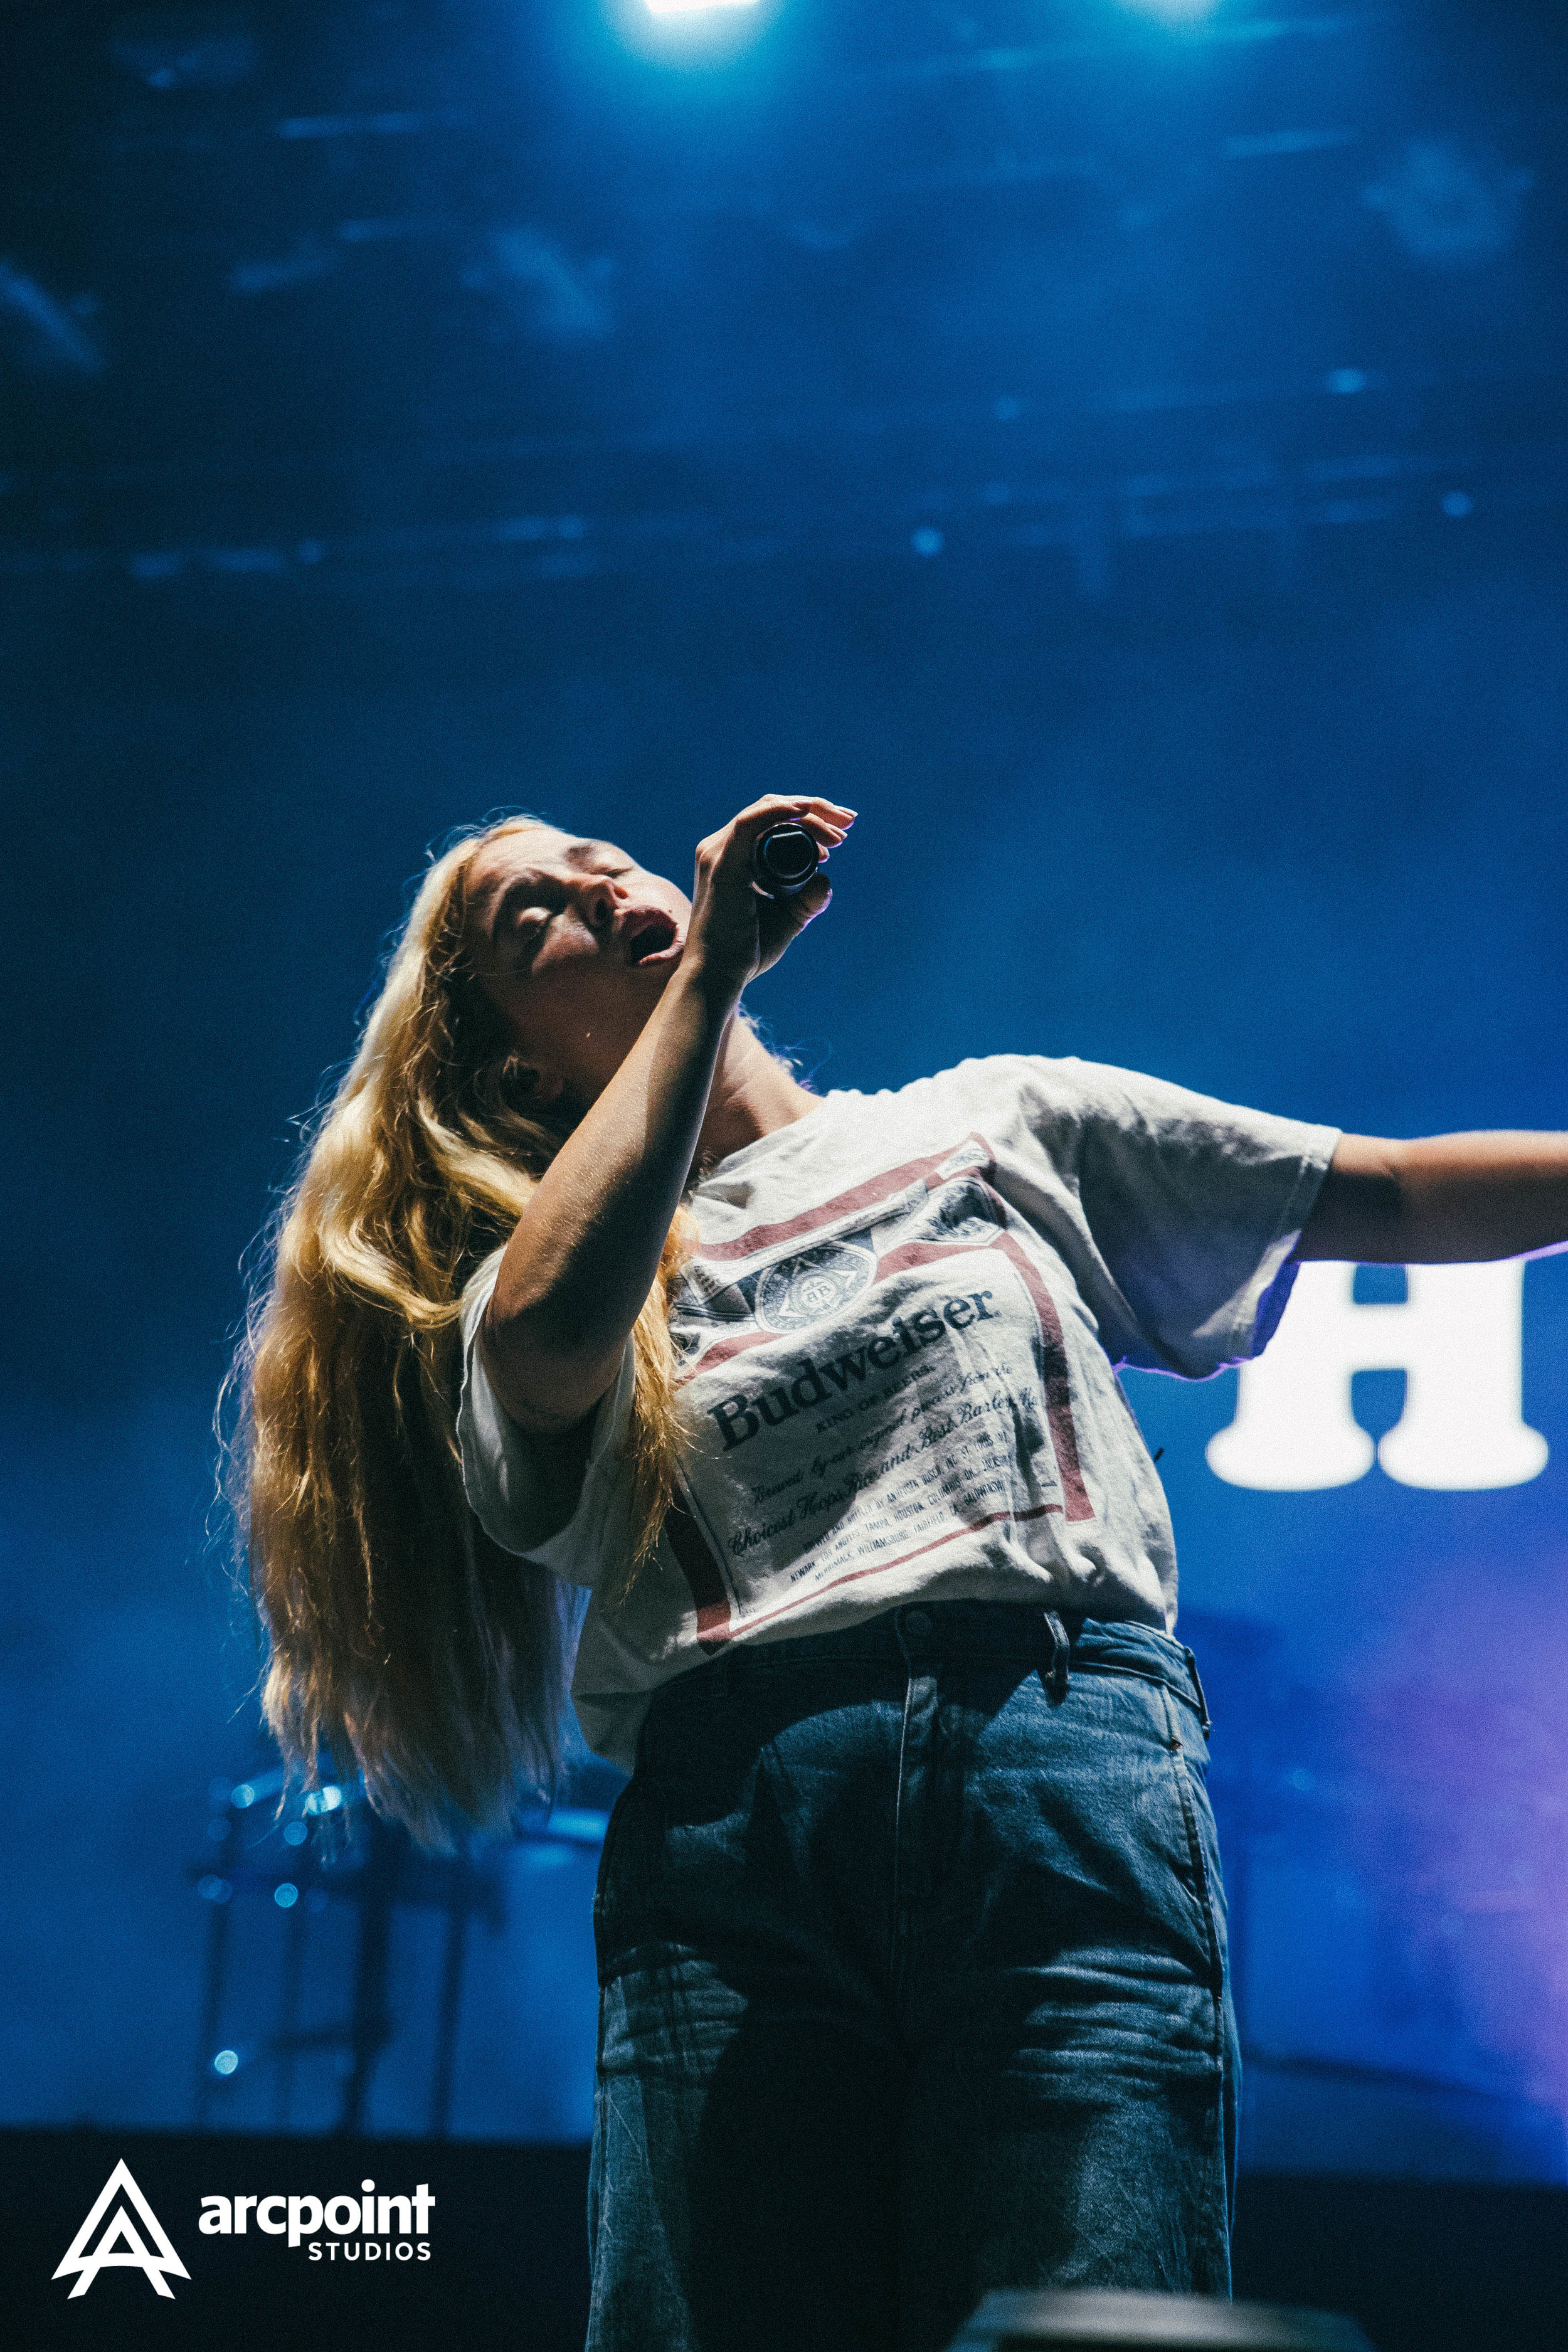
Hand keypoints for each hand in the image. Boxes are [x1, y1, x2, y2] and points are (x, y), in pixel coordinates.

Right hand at [682, 794, 853, 999]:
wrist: (720, 977)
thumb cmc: (747, 951)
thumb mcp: (789, 918)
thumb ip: (808, 899)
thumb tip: (825, 878)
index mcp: (734, 857)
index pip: (773, 820)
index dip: (811, 818)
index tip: (843, 833)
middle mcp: (721, 849)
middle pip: (773, 810)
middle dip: (816, 809)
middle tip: (849, 822)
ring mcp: (718, 854)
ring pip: (767, 811)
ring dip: (807, 811)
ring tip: (839, 829)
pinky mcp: (722, 865)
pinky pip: (749, 824)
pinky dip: (777, 812)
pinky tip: (802, 811)